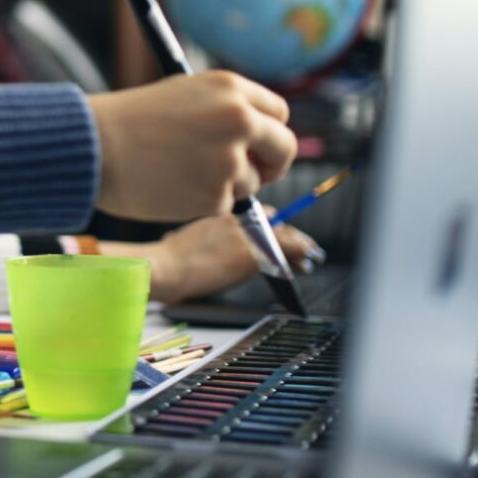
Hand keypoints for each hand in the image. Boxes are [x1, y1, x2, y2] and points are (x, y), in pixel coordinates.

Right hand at [85, 71, 296, 219]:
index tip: (259, 144)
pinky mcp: (216, 196)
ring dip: (228, 184)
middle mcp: (240, 121)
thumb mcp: (186, 93)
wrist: (95, 148)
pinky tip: (173, 186)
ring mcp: (230, 160)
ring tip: (183, 172)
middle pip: (284, 147)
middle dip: (274, 162)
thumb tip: (257, 136)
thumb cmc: (130, 120)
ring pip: (252, 181)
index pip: (279, 113)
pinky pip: (225, 204)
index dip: (269, 131)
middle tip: (257, 172)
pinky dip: (204, 201)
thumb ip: (227, 109)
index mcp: (232, 88)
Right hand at [106, 215, 323, 303]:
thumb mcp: (188, 237)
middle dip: (290, 235)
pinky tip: (308, 262)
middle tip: (305, 247)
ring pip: (284, 235)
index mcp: (221, 211)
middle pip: (274, 221)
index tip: (282, 232)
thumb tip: (220, 249)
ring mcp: (245, 233)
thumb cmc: (169, 259)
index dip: (275, 224)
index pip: (257, 212)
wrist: (165, 267)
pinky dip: (301, 255)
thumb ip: (210, 236)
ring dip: (300, 246)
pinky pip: (286, 251)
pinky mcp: (252, 252)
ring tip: (311, 256)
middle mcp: (236, 217)